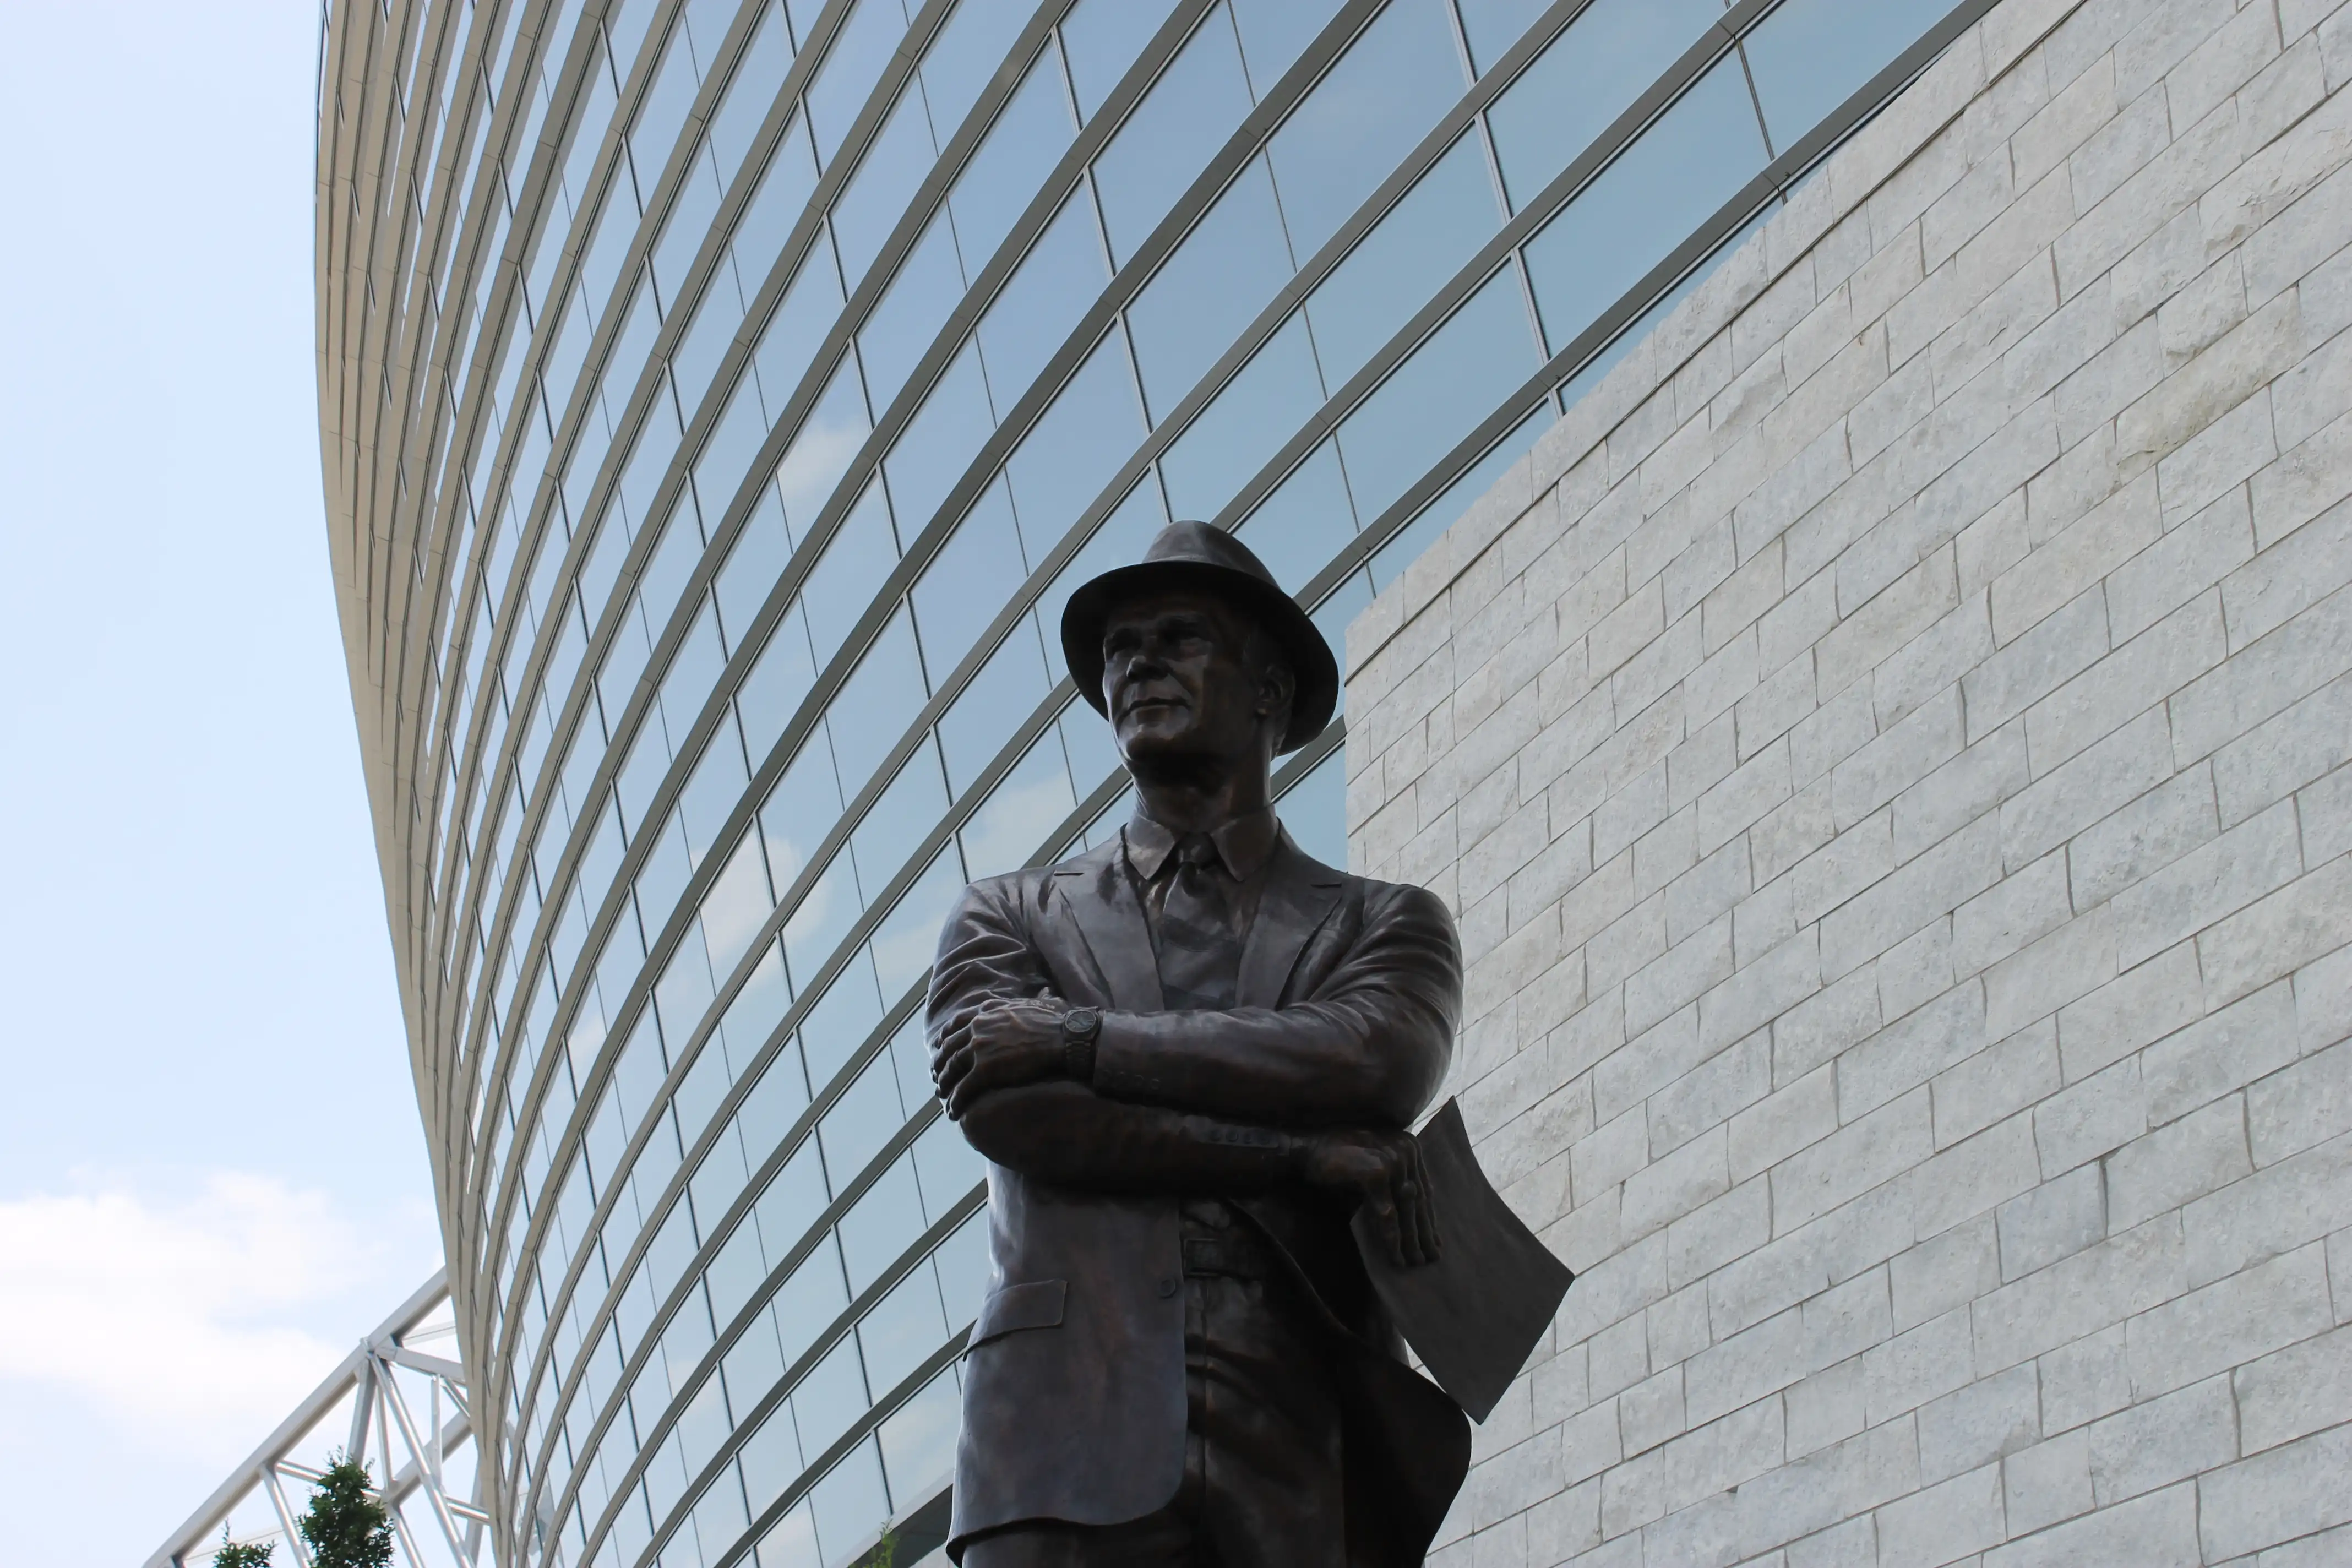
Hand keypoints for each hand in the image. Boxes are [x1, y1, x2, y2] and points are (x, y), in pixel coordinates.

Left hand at [933, 997, 1067, 1118]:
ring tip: (941, 1095)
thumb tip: (1046, 991)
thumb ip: (1035, 998)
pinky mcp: (984, 1071)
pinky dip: (955, 1102)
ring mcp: (978, 1049)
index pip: (956, 1023)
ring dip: (943, 1084)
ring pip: (951, 1069)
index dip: (945, 1037)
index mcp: (987, 1011)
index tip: (940, 1046)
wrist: (1062, 1038)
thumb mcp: (1040, 1003)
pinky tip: (952, 1112)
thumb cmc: (1056, 1022)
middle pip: (949, 1048)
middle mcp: (977, 1027)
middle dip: (940, 1063)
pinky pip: (962, 1089)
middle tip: (936, 1075)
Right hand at [1297, 1128, 1440, 1268]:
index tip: (1434, 1240)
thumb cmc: (1337, 1162)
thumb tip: (1414, 1222)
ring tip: (1414, 1262)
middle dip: (1423, 1233)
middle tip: (1430, 1259)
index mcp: (1409, 1146)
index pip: (1423, 1189)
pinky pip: (1387, 1213)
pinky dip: (1391, 1237)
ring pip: (1406, 1209)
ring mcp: (1393, 1158)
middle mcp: (1406, 1149)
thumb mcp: (1373, 1173)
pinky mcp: (1377, 1172)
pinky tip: (1395, 1256)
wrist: (1304, 1148)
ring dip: (1410, 1240)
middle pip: (1418, 1200)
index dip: (1428, 1217)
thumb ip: (1393, 1190)